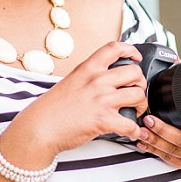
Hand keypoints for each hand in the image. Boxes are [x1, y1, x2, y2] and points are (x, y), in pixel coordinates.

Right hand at [20, 41, 148, 154]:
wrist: (38, 129)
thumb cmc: (50, 109)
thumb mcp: (70, 81)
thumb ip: (88, 77)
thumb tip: (104, 78)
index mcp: (88, 69)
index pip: (114, 48)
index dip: (130, 50)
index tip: (136, 57)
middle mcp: (97, 81)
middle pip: (135, 72)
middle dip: (140, 83)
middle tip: (137, 92)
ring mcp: (102, 100)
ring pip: (138, 96)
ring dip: (142, 106)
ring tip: (137, 111)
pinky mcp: (103, 120)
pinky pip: (131, 125)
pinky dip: (136, 131)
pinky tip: (133, 132)